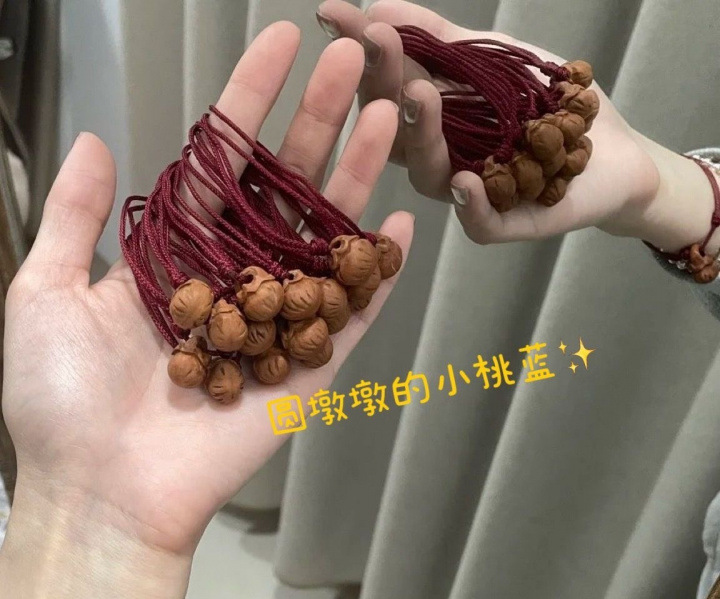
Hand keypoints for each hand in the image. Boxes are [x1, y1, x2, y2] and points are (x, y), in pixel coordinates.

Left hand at [3, 21, 412, 557]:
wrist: (102, 495)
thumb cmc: (62, 402)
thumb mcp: (46, 293)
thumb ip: (74, 217)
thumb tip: (97, 141)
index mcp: (172, 258)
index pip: (220, 166)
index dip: (249, 103)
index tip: (281, 45)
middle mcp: (228, 282)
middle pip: (282, 192)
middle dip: (316, 125)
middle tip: (353, 62)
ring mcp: (272, 325)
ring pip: (322, 242)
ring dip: (356, 181)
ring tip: (386, 117)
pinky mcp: (305, 372)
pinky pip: (349, 319)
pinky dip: (375, 277)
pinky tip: (400, 226)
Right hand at [316, 0, 716, 254]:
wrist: (617, 151)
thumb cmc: (554, 104)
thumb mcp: (497, 57)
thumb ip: (440, 38)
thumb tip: (374, 6)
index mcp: (431, 120)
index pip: (387, 87)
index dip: (363, 55)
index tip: (334, 17)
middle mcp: (439, 159)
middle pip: (395, 131)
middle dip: (384, 84)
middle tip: (377, 42)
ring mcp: (468, 194)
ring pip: (429, 175)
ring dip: (421, 136)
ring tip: (420, 95)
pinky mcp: (504, 224)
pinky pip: (478, 223)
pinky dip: (472, 204)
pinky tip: (466, 181)